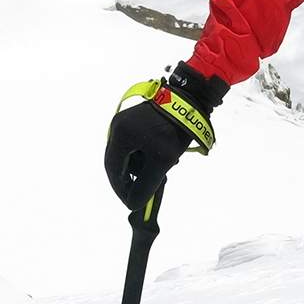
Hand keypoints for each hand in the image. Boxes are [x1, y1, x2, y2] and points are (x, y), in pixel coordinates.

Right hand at [104, 62, 227, 209]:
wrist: (190, 99)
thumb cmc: (174, 129)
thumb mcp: (161, 161)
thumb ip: (146, 185)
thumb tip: (134, 204)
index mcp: (120, 135)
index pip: (113, 170)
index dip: (121, 189)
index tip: (131, 202)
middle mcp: (118, 127)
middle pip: (118, 162)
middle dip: (132, 179)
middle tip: (143, 192)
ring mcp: (126, 121)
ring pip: (127, 154)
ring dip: (140, 167)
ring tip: (160, 173)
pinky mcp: (137, 119)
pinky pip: (135, 144)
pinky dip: (145, 156)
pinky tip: (161, 159)